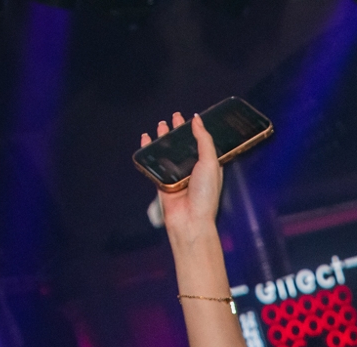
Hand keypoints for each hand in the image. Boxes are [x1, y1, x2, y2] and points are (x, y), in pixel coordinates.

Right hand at [142, 112, 222, 240]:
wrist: (190, 221)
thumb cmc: (205, 195)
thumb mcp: (210, 162)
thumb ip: (204, 140)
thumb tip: (197, 120)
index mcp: (207, 165)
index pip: (201, 143)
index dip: (195, 130)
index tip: (189, 118)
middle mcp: (192, 169)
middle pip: (183, 145)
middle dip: (178, 131)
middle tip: (174, 116)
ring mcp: (176, 175)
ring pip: (168, 152)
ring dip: (163, 138)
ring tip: (161, 124)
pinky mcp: (162, 181)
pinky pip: (153, 163)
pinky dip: (148, 150)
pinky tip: (145, 139)